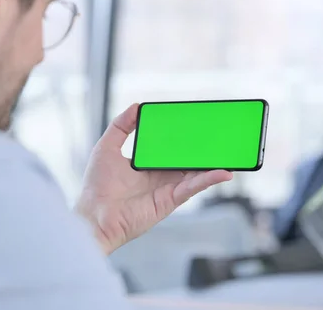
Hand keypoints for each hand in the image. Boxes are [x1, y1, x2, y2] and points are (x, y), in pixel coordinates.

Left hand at [76, 103, 232, 254]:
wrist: (93, 216)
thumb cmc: (95, 186)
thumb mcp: (106, 147)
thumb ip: (121, 125)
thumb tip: (137, 106)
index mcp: (146, 164)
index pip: (168, 146)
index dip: (181, 135)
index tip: (194, 120)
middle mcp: (159, 176)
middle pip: (186, 158)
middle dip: (202, 146)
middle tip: (218, 131)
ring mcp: (167, 188)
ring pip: (196, 171)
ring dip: (212, 162)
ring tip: (228, 148)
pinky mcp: (171, 200)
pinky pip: (194, 186)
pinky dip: (210, 179)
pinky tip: (224, 172)